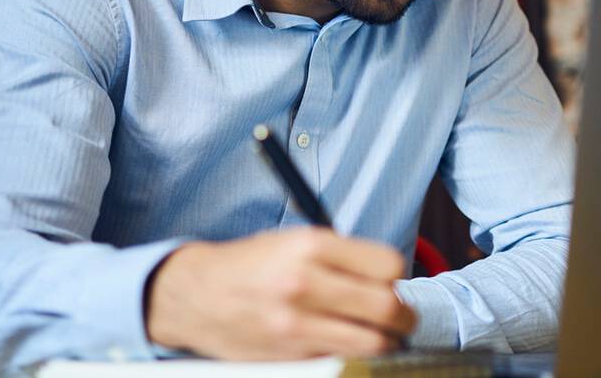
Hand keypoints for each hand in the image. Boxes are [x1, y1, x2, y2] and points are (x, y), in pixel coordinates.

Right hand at [144, 227, 416, 359]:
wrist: (196, 296)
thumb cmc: (251, 266)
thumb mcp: (294, 241)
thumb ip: (341, 256)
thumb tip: (390, 278)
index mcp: (311, 246)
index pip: (387, 265)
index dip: (395, 276)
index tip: (390, 282)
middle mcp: (305, 282)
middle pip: (388, 307)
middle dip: (404, 316)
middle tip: (403, 317)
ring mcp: (297, 323)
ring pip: (373, 342)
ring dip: (385, 341)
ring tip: (380, 335)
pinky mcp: (290, 354)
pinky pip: (343, 358)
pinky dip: (352, 354)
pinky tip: (344, 343)